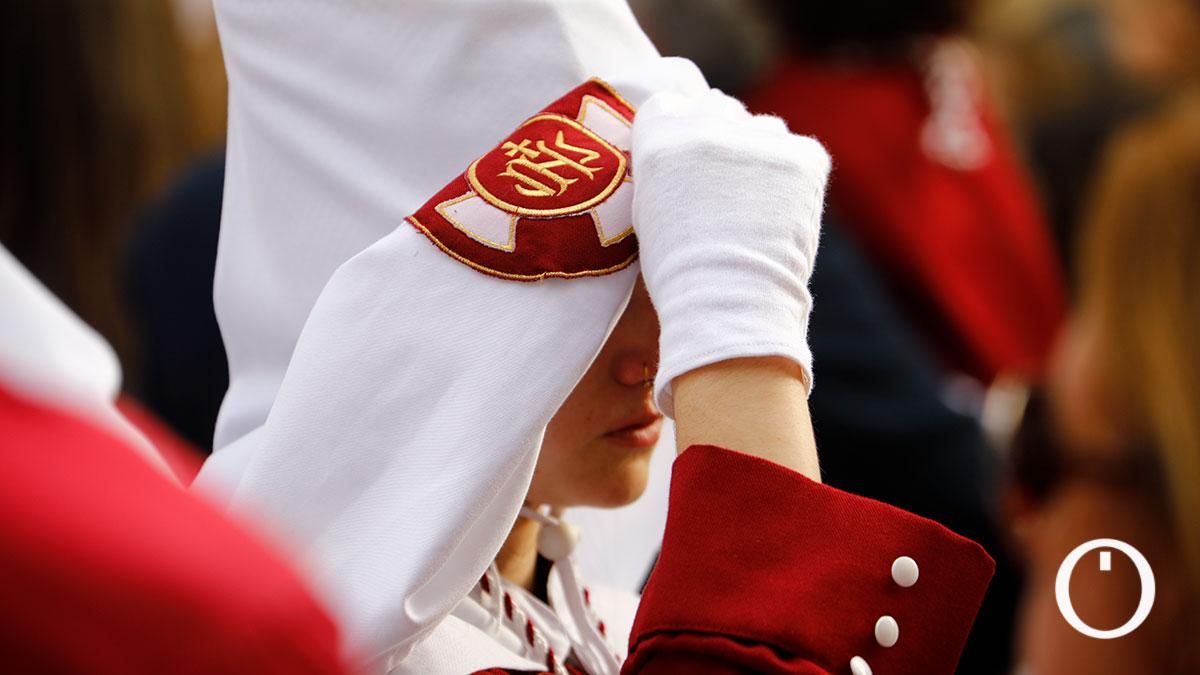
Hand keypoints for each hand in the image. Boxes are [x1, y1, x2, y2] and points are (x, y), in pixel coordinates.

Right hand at [631, 88, 830, 416]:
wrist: (730, 299)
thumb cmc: (678, 269)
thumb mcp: (649, 208)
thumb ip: (667, 166)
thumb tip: (691, 149)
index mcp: (661, 135)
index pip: (670, 104)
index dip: (679, 130)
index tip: (686, 158)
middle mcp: (709, 124)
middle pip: (719, 108)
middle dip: (721, 136)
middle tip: (726, 183)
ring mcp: (762, 137)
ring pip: (763, 127)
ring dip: (759, 152)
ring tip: (757, 201)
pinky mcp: (806, 156)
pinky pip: (801, 151)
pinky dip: (796, 175)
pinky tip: (784, 211)